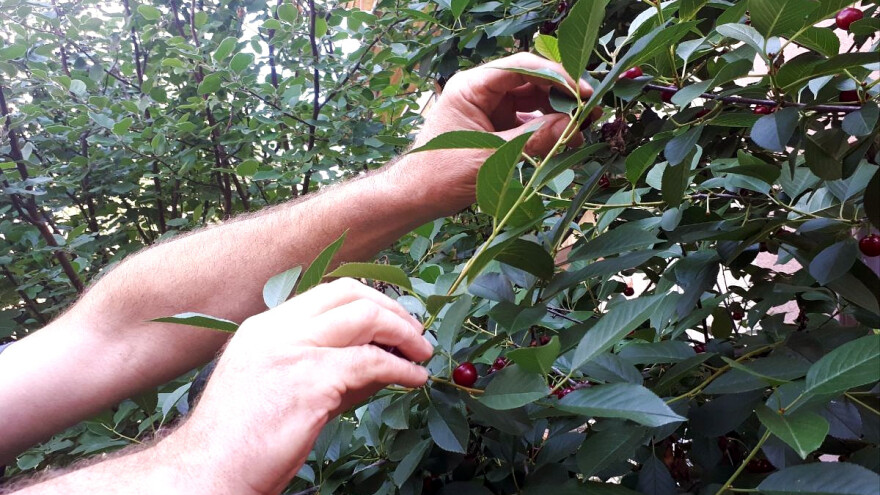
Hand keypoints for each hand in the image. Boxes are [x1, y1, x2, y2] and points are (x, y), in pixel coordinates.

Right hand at [160, 278, 432, 494]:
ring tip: (421, 355)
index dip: (370, 301)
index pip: (328, 293)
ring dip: (404, 334)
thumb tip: (379, 361)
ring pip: (365, 318)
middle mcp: (277, 330)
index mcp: (265, 327)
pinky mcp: (311, 381)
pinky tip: (414, 380)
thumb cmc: (242, 440)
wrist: (208, 470)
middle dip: (392, 310)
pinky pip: (372, 362)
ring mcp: (293, 350)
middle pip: (350, 294)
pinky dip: (402, 368)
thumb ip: (324, 367)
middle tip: (416, 335)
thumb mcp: (280, 388)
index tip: (395, 321)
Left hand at [396, 52, 594, 215]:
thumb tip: (574, 126)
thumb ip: (533, 139)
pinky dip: (544, 129)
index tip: (582, 93)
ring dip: (556, 114)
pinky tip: (563, 140)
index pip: (521, 67)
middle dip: (560, 96)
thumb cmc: (440, 175)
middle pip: (530, 82)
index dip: (556, 77)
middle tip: (591, 112)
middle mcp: (480, 92)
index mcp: (472, 87)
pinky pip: (525, 121)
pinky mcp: (492, 128)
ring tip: (581, 131)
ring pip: (531, 102)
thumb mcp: (490, 157)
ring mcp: (487, 110)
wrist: (413, 199)